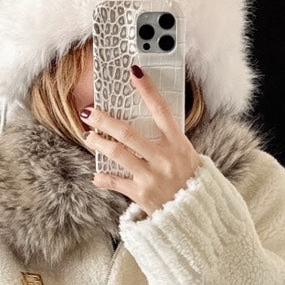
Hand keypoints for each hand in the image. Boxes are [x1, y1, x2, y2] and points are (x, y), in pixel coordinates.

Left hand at [81, 63, 199, 217]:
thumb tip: (148, 117)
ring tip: (88, 136)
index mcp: (177, 144)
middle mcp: (164, 158)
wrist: (196, 213)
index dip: (148, 90)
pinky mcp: (141, 194)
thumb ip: (168, 138)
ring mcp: (151, 176)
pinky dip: (103, 178)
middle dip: (105, 120)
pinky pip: (116, 182)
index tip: (134, 72)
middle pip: (128, 133)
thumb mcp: (186, 153)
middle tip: (89, 112)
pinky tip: (97, 174)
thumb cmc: (189, 178)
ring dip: (98, 143)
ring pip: (117, 154)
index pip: (161, 110)